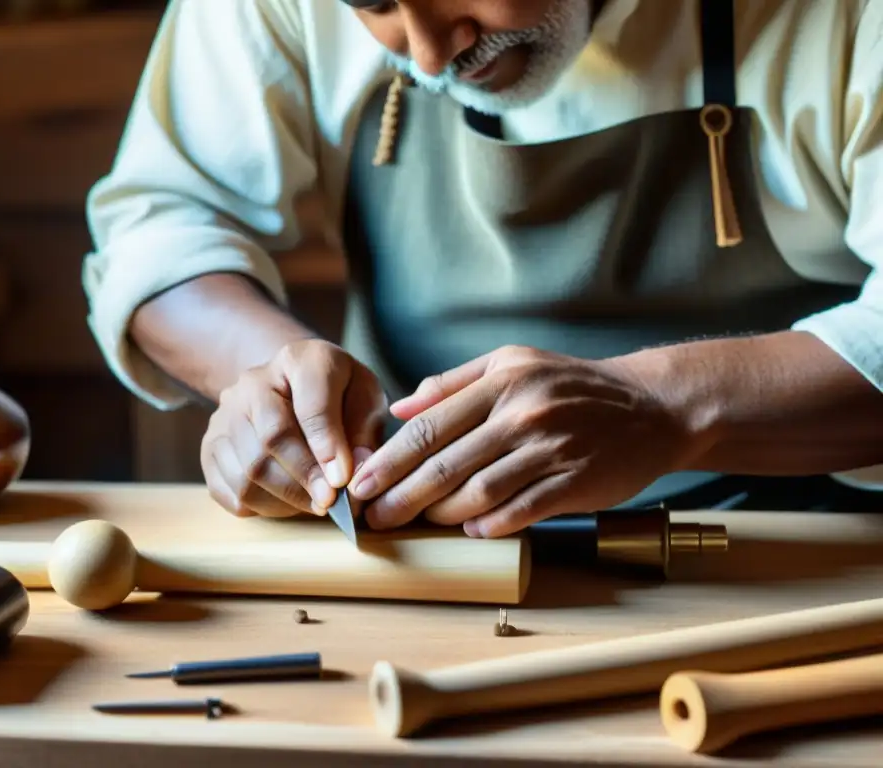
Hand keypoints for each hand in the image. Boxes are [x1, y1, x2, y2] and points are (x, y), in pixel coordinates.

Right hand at [201, 339, 387, 517]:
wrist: (291, 389)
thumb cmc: (336, 396)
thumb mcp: (364, 398)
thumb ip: (364, 430)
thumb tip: (356, 470)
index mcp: (299, 361)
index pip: (311, 404)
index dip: (327, 446)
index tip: (343, 479)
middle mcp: (252, 382)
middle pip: (271, 438)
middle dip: (304, 477)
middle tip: (330, 502)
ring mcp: (225, 414)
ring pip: (248, 469)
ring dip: (285, 498)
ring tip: (315, 505)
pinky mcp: (210, 446)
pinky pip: (229, 489)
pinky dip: (261, 506)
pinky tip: (288, 503)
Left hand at [347, 345, 701, 537]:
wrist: (651, 406)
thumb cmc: (571, 385)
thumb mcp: (513, 363)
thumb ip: (453, 384)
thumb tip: (399, 408)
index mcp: (501, 380)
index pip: (431, 426)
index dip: (389, 460)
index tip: (360, 484)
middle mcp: (522, 412)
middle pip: (446, 463)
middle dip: (401, 496)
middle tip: (373, 519)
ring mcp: (550, 448)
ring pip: (479, 490)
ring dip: (441, 514)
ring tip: (416, 525)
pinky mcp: (575, 481)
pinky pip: (521, 509)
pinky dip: (490, 524)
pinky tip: (470, 531)